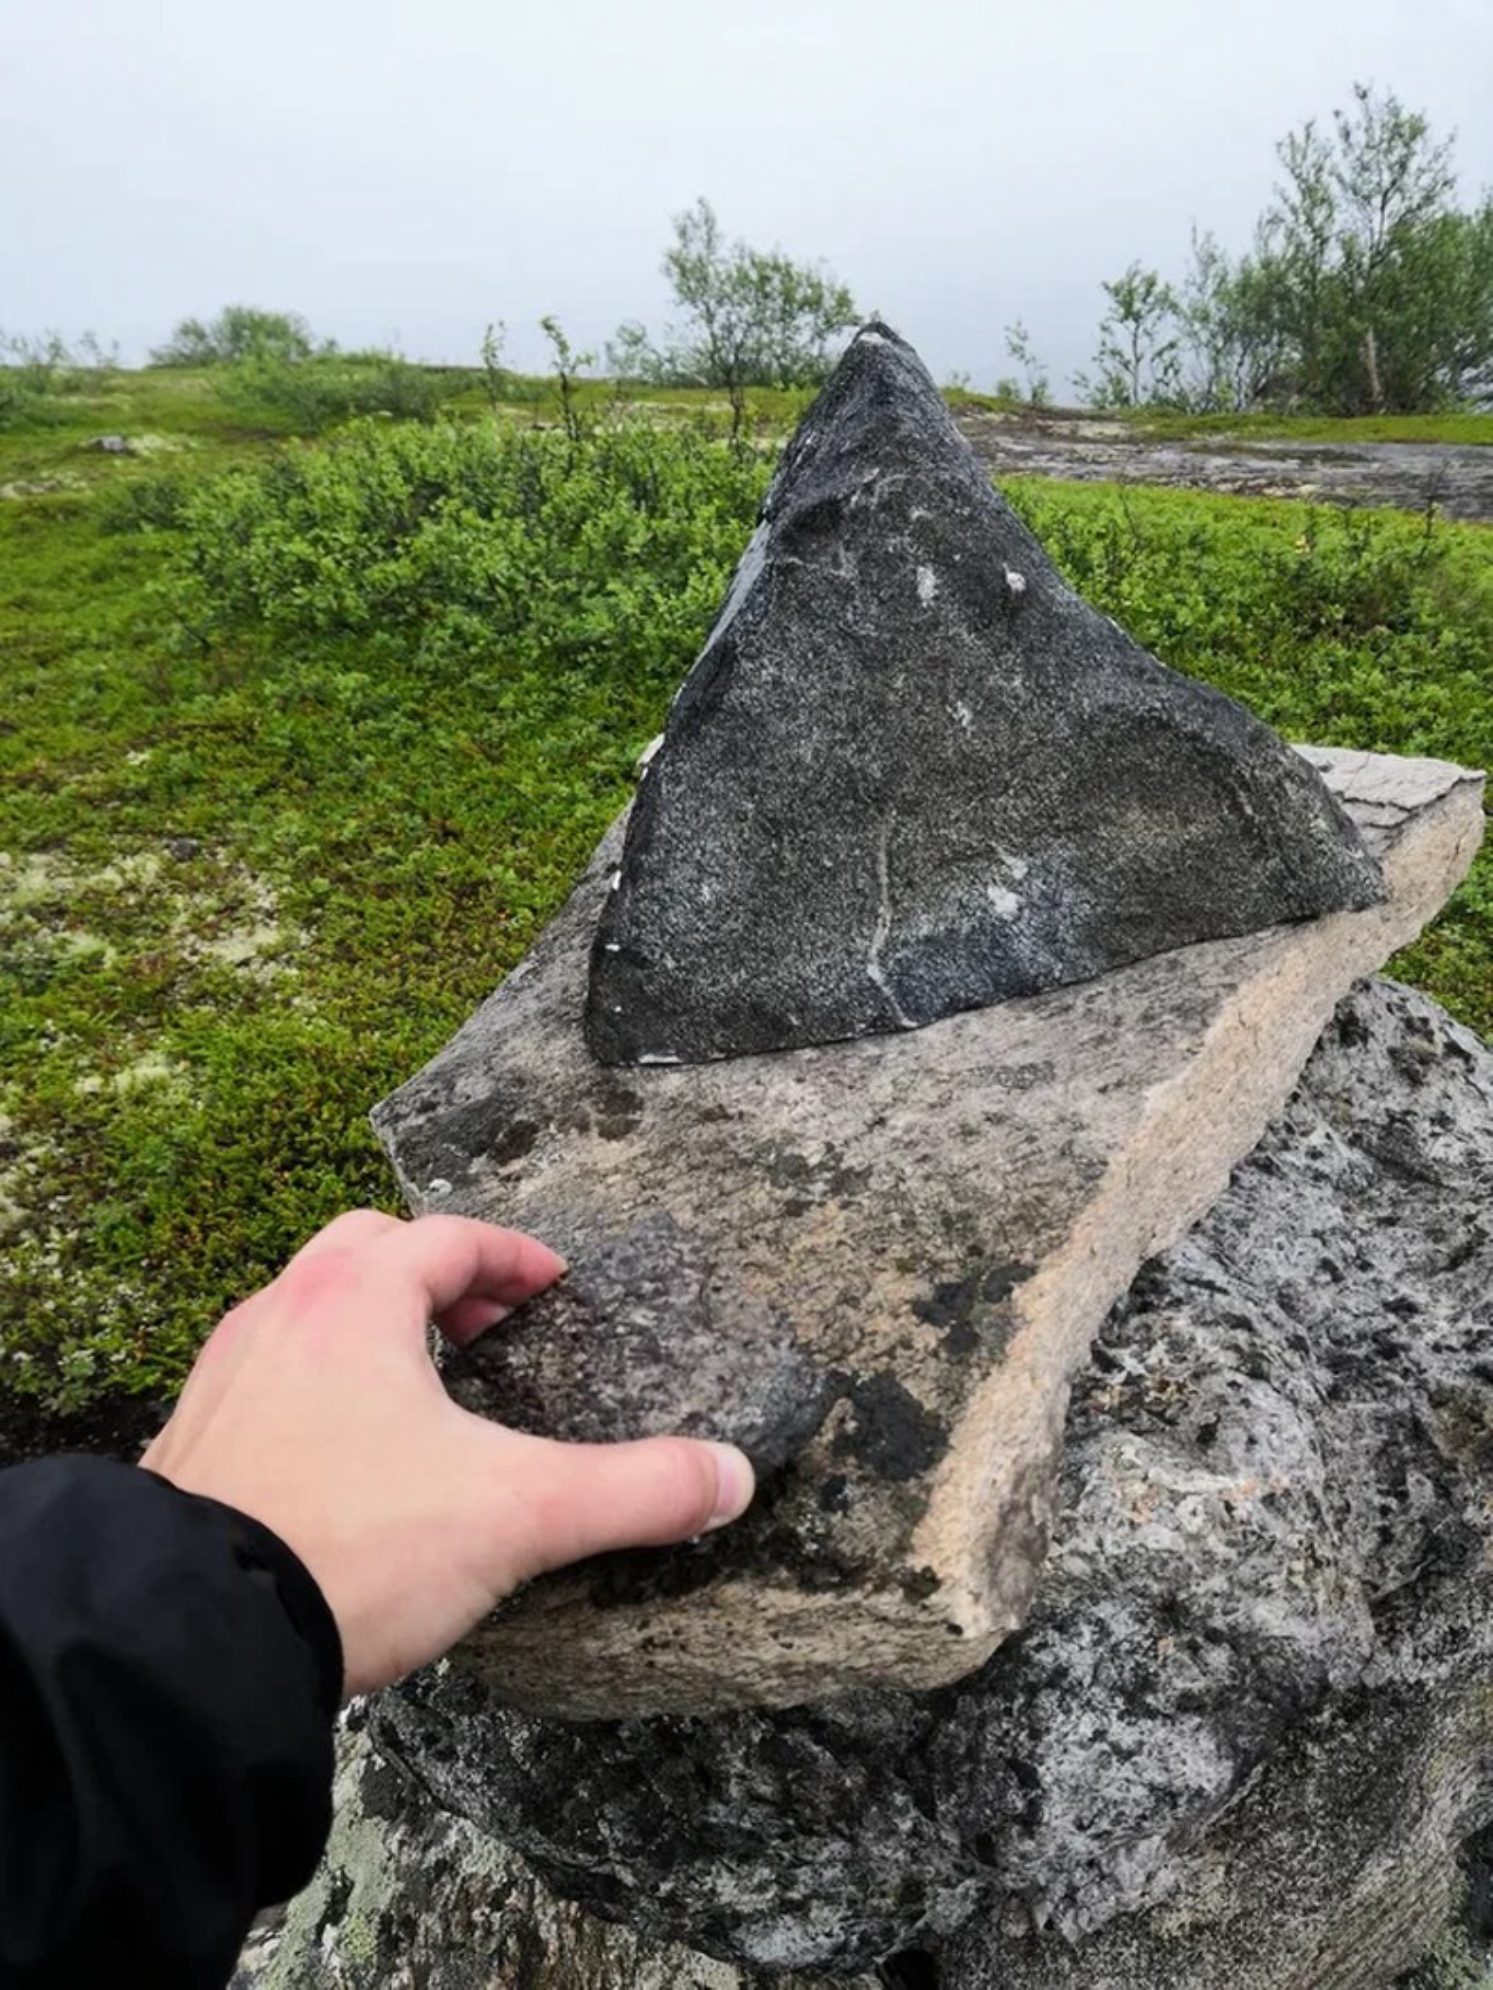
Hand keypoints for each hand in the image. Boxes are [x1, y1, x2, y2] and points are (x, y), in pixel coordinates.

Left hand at [141, 1210, 754, 1696]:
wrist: (194, 1636)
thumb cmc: (354, 1549)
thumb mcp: (519, 1515)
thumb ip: (633, 1491)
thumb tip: (732, 1477)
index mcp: (356, 1301)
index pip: (447, 1238)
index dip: (511, 1256)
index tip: (550, 1284)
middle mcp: (281, 1315)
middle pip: (363, 1249)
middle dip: (431, 1274)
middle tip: (485, 1324)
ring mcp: (225, 1376)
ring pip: (305, 1309)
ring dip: (368, 1325)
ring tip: (420, 1387)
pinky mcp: (192, 1440)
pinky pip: (265, 1375)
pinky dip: (315, 1382)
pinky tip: (344, 1454)